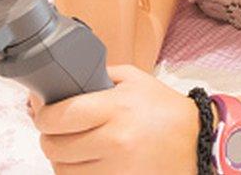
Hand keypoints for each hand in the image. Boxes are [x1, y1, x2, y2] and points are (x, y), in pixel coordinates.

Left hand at [30, 65, 198, 173]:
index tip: (43, 111)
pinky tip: (85, 161)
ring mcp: (117, 168)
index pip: (59, 116)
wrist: (198, 142)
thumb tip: (60, 82)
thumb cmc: (164, 110)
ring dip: (60, 158)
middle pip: (54, 146)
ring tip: (71, 146)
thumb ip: (97, 75)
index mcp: (116, 108)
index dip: (42, 114)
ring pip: (62, 170)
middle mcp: (114, 140)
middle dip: (48, 136)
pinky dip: (76, 172)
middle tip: (55, 129)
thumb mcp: (134, 80)